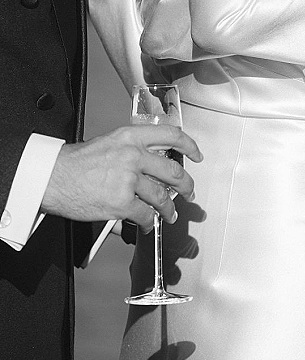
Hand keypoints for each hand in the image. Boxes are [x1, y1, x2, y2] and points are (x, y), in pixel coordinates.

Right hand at [41, 124, 201, 231]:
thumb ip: (133, 149)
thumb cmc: (76, 162)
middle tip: (189, 192)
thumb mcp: (109, 142)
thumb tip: (151, 163)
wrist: (53, 177)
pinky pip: (145, 215)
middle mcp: (134, 155)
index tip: (196, 155)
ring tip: (169, 214)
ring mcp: (129, 180)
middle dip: (186, 185)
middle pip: (173, 171)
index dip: (189, 146)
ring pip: (161, 197)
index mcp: (131, 136)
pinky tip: (148, 224)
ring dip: (168, 209)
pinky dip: (149, 223)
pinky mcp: (122, 203)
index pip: (171, 135)